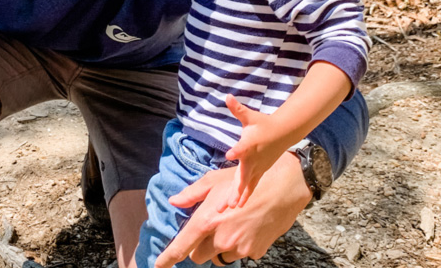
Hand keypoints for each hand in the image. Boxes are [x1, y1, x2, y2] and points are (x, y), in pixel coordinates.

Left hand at [153, 152, 311, 267]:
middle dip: (200, 246)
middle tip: (211, 228)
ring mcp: (238, 248)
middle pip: (199, 256)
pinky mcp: (254, 252)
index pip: (182, 246)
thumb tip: (174, 201)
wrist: (282, 188)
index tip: (158, 265)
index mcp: (207, 220)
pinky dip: (239, 246)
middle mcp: (221, 238)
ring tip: (233, 224)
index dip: (168, 258)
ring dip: (221, 246)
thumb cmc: (245, 181)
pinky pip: (239, 254)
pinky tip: (247, 227)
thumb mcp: (214, 181)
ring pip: (220, 256)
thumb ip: (192, 194)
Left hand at [219, 94, 285, 209]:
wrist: (283, 132)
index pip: (242, 148)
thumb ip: (238, 108)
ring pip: (246, 186)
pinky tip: (237, 207)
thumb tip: (227, 96)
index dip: (236, 150)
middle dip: (234, 190)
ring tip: (228, 209)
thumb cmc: (263, 123)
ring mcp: (258, 168)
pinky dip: (244, 196)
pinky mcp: (259, 172)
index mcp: (249, 145)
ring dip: (237, 197)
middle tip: (226, 204)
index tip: (229, 154)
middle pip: (242, 177)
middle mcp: (253, 160)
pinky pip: (251, 186)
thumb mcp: (250, 115)